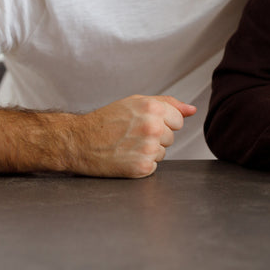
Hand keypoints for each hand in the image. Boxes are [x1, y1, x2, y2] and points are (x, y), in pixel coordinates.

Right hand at [74, 95, 195, 177]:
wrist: (78, 141)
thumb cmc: (106, 121)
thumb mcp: (135, 103)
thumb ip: (168, 103)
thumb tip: (192, 110)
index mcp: (153, 108)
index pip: (178, 120)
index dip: (162, 123)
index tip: (143, 123)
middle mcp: (153, 127)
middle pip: (171, 138)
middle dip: (155, 137)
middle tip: (131, 135)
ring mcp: (148, 148)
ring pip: (163, 153)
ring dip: (148, 151)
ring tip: (126, 145)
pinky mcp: (141, 167)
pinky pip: (153, 167)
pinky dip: (140, 164)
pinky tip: (125, 157)